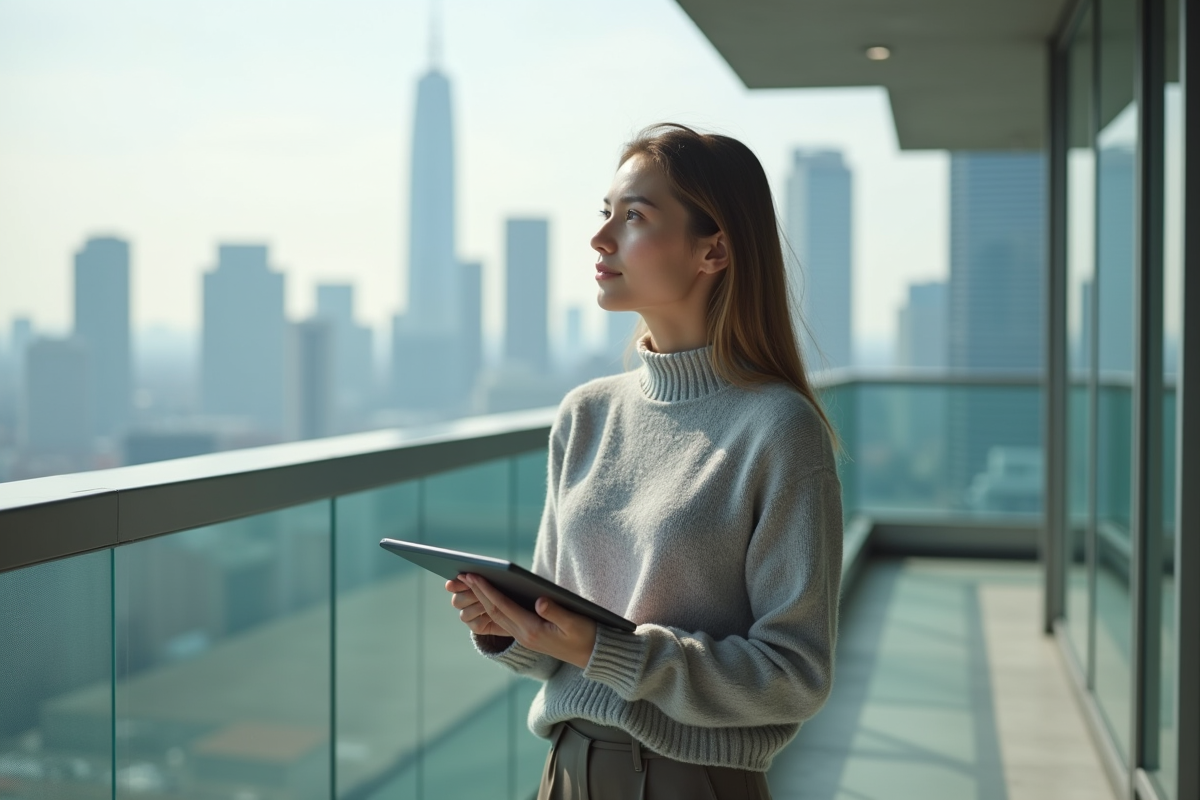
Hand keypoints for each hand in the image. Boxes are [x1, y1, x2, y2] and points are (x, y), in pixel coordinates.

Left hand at [457, 573, 597, 669]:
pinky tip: (488, 596)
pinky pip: (504, 620)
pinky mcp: (529, 636)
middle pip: (494, 611)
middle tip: (463, 574)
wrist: (592, 656)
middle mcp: (524, 635)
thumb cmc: (587, 637)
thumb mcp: (576, 623)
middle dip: (478, 592)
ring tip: (470, 582)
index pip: (503, 606)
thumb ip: (557, 612)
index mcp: (533, 630)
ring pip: (497, 616)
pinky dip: (493, 606)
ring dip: (482, 598)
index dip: (487, 590)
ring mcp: (525, 637)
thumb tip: (540, 601)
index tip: (473, 575)